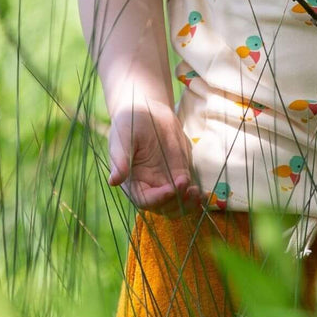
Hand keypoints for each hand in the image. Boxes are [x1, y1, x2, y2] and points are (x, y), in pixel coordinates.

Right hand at [107, 102, 202, 216]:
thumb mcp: (122, 138)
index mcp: (133, 182)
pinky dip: (196, 196)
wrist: (147, 109)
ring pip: (178, 203)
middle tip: (187, 189)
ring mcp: (166, 180)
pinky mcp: (180, 172)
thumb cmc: (129, 122)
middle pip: (164, 207)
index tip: (170, 190)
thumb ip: (120, 160)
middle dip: (176, 203)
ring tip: (197, 194)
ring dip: (188, 203)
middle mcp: (150, 186)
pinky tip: (203, 193)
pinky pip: (189, 190)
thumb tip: (113, 181)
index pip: (145, 200)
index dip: (157, 199)